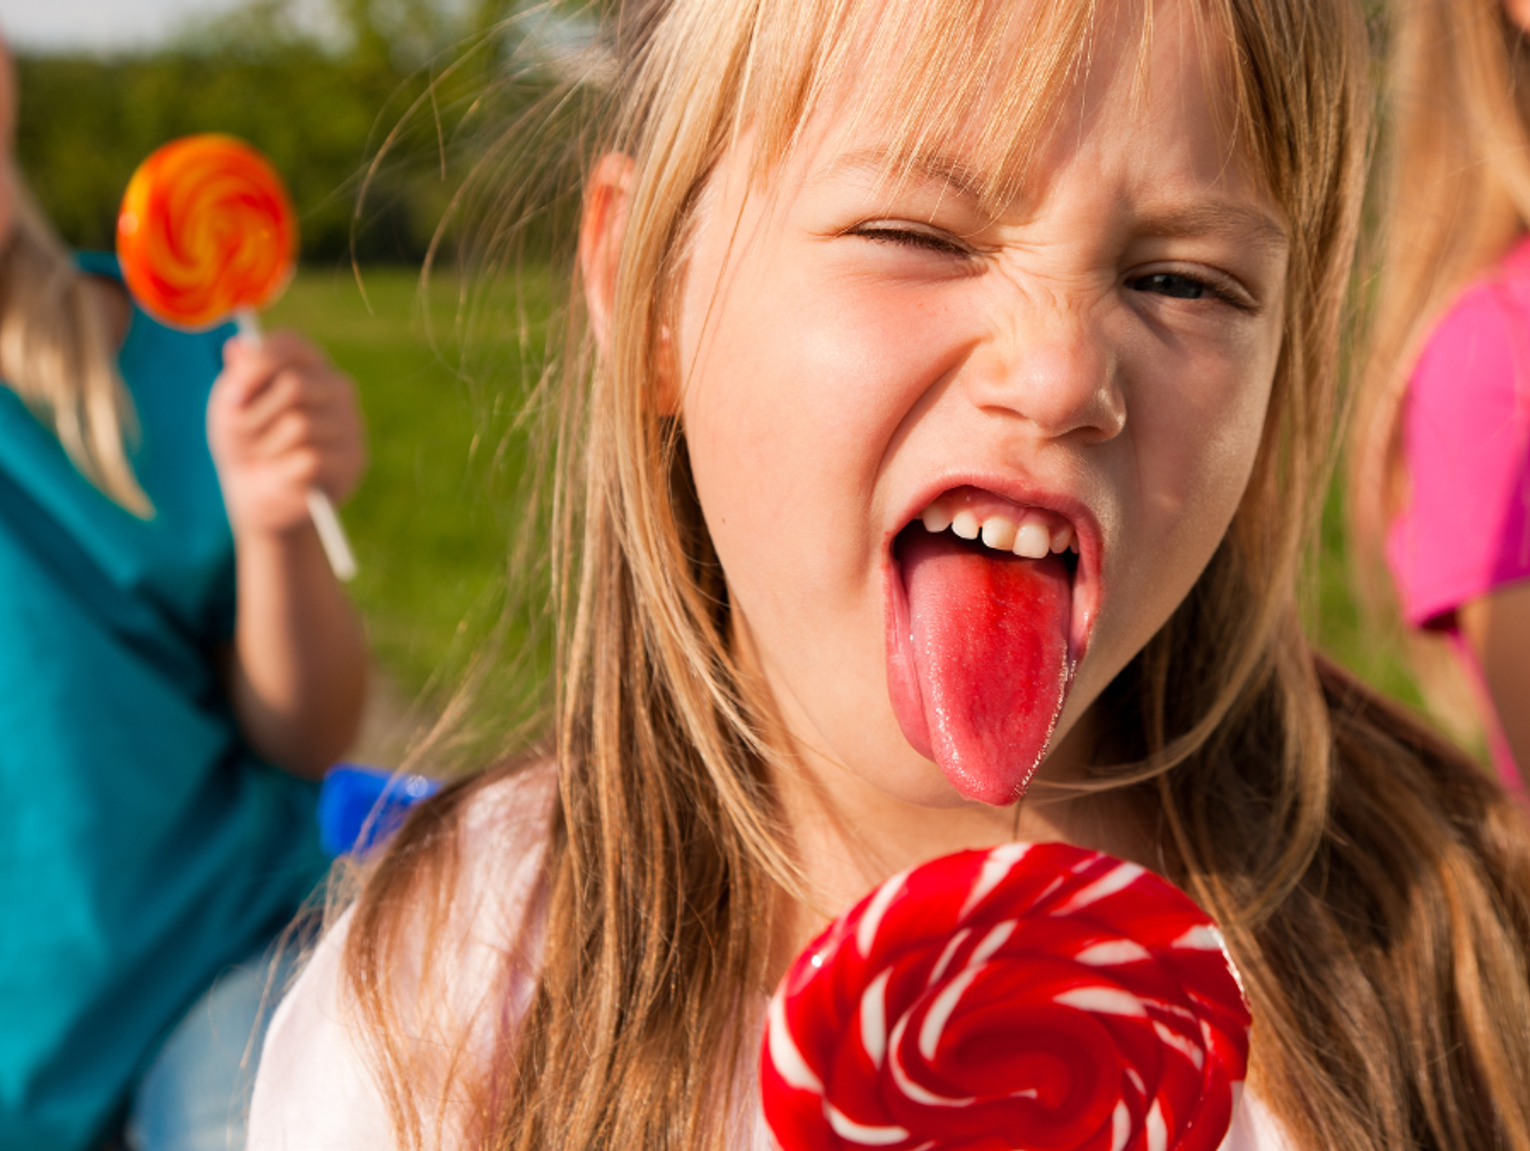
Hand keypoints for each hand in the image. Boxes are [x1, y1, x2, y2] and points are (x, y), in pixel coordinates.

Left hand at [207, 330, 365, 540]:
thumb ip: (236, 376)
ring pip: (300, 425)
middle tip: (245, 434)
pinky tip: (284, 475)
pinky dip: (283, 471)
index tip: (232, 398)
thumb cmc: (245, 441)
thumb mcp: (231, 406)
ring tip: (266, 455)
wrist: (256, 494)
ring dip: (267, 446)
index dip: (256, 367)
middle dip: (256, 415)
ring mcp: (350, 423)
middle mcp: (337, 387)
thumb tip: (238, 346)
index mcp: (308, 364)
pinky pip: (309, 459)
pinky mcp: (353, 459)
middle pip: (294, 384)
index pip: (289, 345)